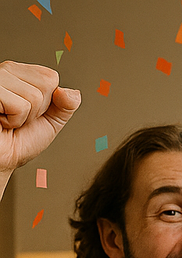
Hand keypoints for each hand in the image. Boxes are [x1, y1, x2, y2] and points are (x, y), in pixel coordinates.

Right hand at [0, 61, 79, 175]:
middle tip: (18, 117)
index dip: (47, 101)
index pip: (51, 77)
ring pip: (34, 96)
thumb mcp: (51, 122)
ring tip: (8, 119)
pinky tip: (1, 120)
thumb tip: (72, 93)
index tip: (29, 111)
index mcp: (20, 74)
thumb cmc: (18, 141)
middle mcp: (6, 73)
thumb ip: (66, 105)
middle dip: (37, 109)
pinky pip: (19, 106)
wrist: (1, 158)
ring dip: (24, 117)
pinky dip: (14, 120)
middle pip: (45, 84)